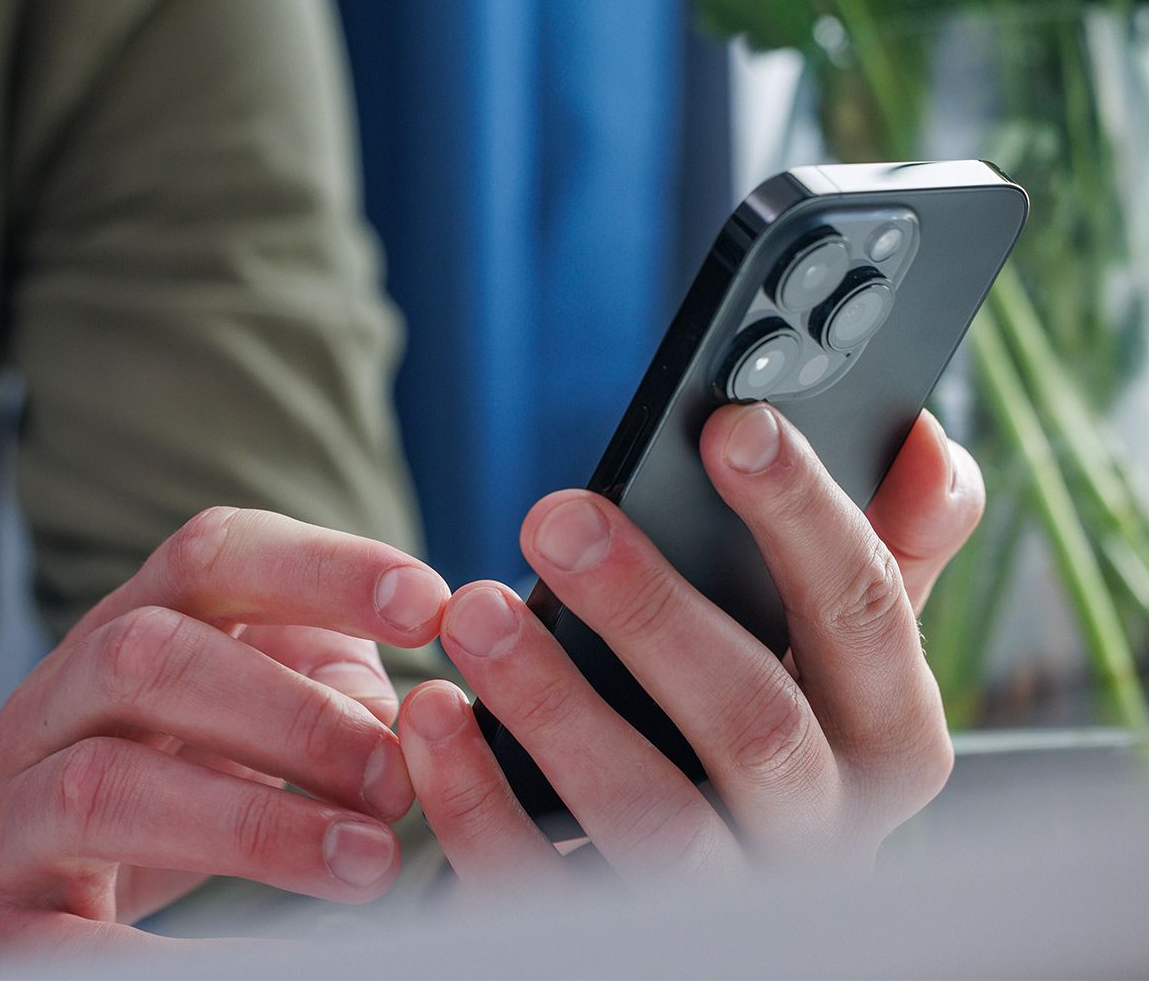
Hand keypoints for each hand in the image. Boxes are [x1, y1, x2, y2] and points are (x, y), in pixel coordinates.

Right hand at [0, 508, 447, 976]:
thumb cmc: (139, 776)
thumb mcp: (220, 710)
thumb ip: (318, 688)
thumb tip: (408, 722)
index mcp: (128, 628)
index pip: (210, 557)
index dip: (319, 566)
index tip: (428, 602)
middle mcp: (59, 699)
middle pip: (149, 659)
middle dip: (287, 713)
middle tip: (396, 776)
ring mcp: (12, 807)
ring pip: (103, 787)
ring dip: (251, 822)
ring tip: (369, 866)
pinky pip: (67, 940)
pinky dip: (167, 956)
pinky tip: (269, 965)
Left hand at [399, 407, 980, 885]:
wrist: (705, 898)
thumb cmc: (769, 731)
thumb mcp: (838, 657)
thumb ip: (884, 556)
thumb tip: (925, 448)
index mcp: (888, 740)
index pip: (868, 616)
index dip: (806, 517)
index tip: (730, 428)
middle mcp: (822, 832)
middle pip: (757, 726)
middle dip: (654, 614)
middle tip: (557, 519)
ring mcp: (721, 901)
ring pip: (651, 818)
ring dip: (555, 708)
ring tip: (475, 612)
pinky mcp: (613, 940)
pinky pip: (542, 887)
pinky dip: (478, 803)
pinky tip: (431, 716)